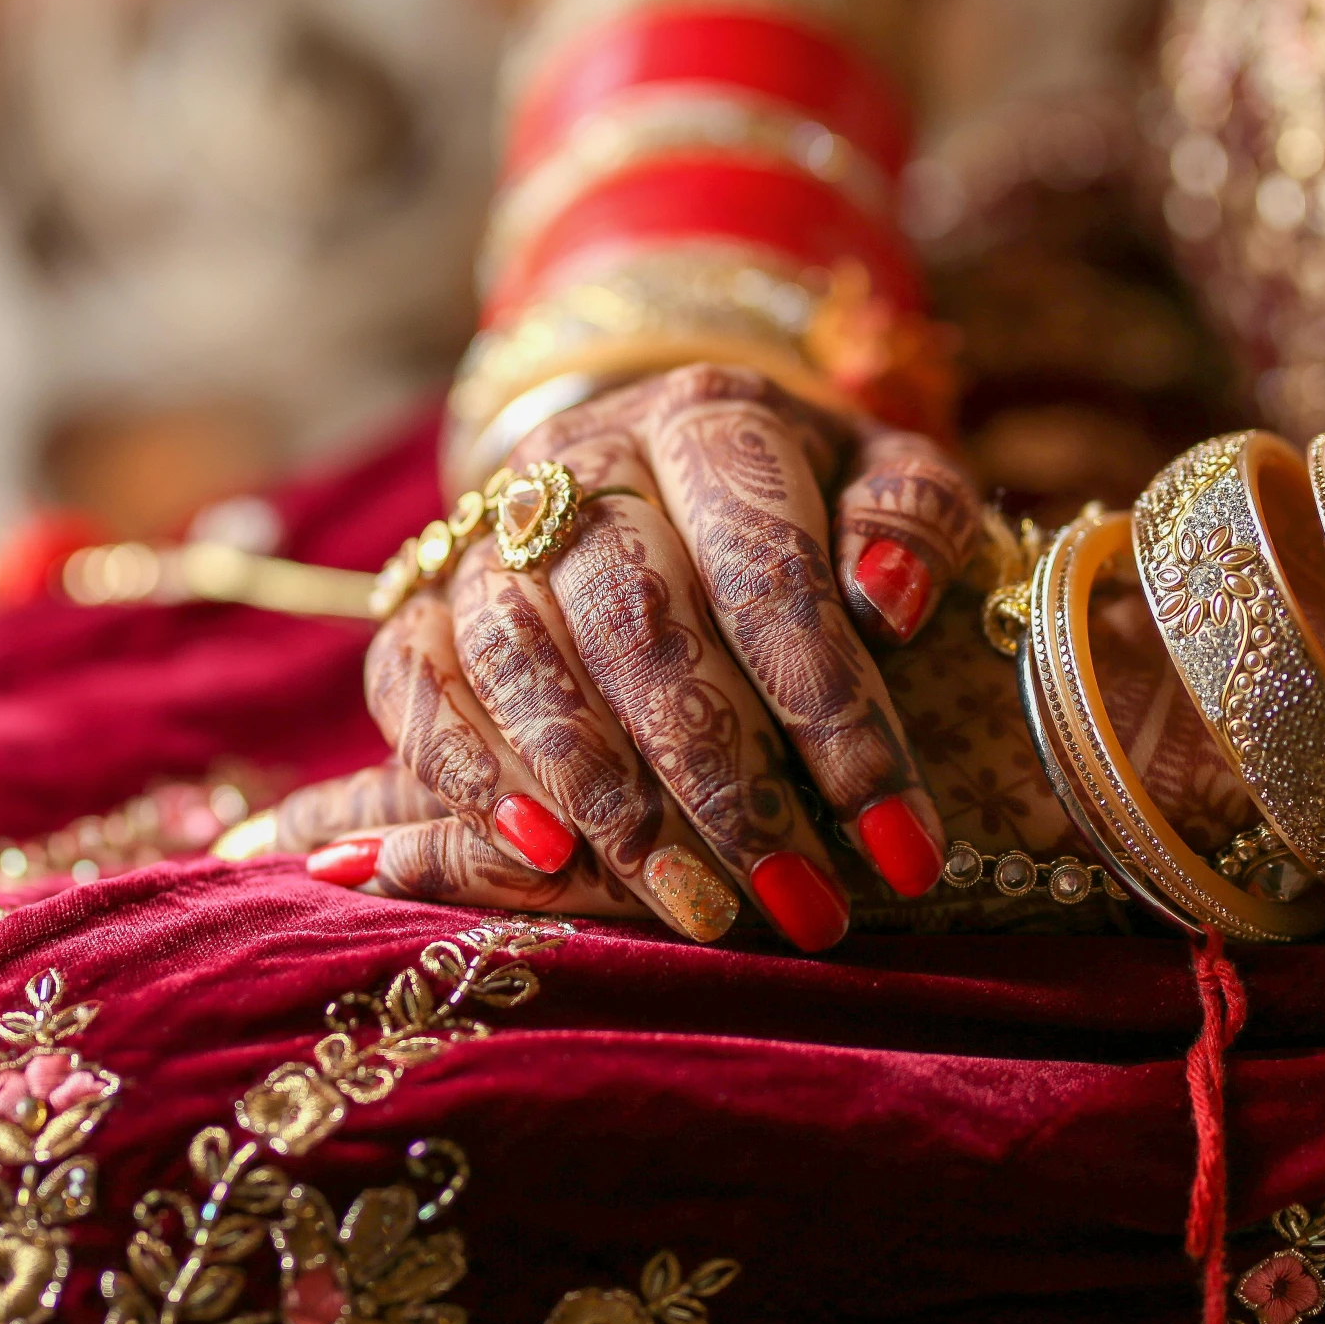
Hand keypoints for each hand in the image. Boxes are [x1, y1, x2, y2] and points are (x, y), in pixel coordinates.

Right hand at [275, 364, 985, 949]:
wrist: (665, 467)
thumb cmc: (804, 498)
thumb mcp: (886, 478)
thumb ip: (912, 517)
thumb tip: (887, 599)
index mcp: (709, 415)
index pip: (766, 564)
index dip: (833, 708)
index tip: (902, 841)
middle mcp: (583, 460)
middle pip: (638, 620)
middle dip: (725, 780)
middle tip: (801, 900)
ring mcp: (489, 529)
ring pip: (524, 657)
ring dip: (610, 800)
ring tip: (699, 908)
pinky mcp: (422, 599)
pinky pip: (412, 681)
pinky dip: (467, 771)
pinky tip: (547, 856)